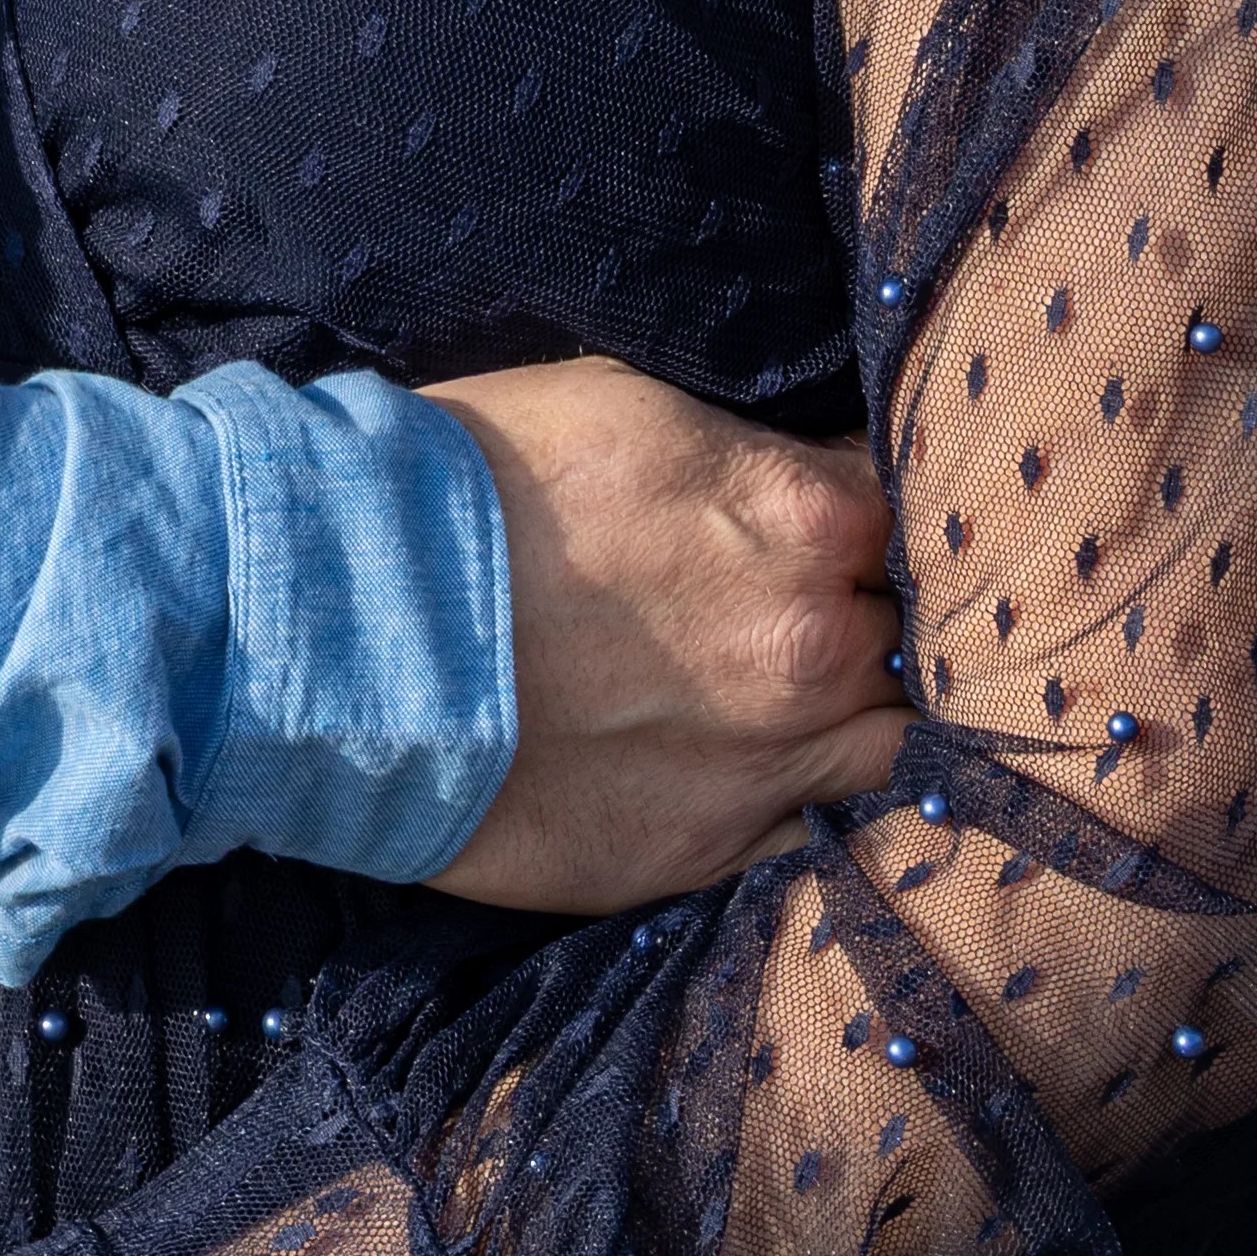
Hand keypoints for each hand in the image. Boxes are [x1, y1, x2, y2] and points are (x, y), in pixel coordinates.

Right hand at [423, 357, 906, 909]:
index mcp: (802, 516)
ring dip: (861, 713)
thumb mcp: (626, 406)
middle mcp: (812, 645)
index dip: (875, 516)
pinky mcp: (707, 849)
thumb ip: (752, 458)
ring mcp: (768, 760)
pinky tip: (755, 762)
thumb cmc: (470, 485)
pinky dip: (804, 795)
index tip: (842, 521)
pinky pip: (814, 827)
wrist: (343, 628)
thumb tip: (821, 482)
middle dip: (877, 614)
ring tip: (799, 692)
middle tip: (812, 602)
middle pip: (913, 633)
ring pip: (892, 742)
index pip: (910, 511)